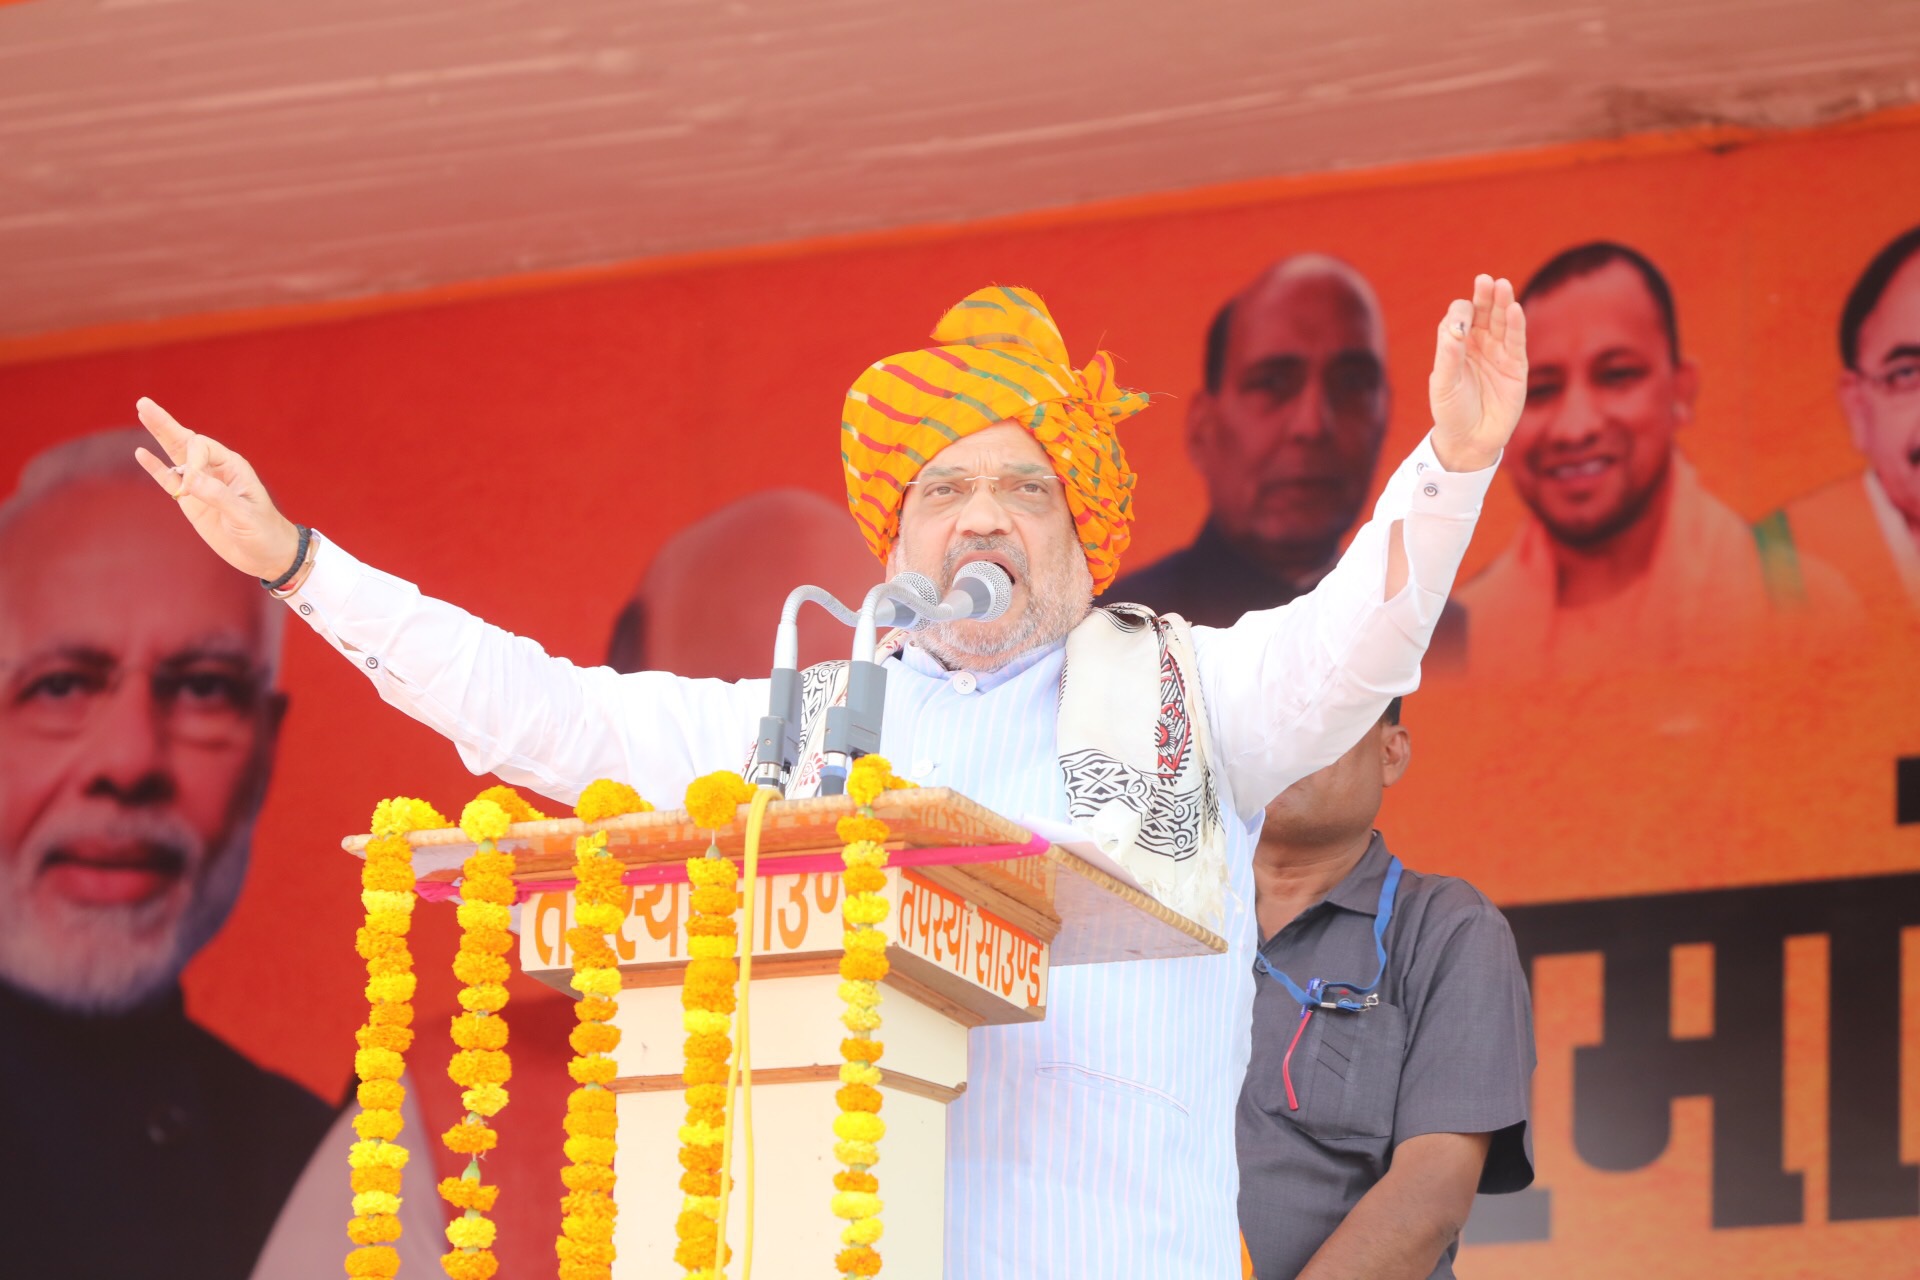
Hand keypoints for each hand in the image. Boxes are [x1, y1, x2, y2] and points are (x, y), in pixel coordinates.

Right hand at [133, 398, 301, 580]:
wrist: (267, 556)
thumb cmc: (264, 532)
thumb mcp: (244, 516)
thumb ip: (218, 497)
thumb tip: (189, 480)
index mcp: (232, 467)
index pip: (201, 448)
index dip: (190, 462)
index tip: (189, 488)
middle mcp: (215, 470)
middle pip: (186, 441)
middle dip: (166, 424)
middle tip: (144, 403)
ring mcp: (201, 485)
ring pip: (175, 457)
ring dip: (159, 437)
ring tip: (142, 413)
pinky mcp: (191, 502)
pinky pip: (170, 481)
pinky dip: (156, 468)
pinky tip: (141, 453)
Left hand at [1427, 274, 1526, 472]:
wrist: (1470, 439)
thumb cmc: (1451, 411)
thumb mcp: (1444, 384)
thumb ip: (1448, 357)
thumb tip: (1454, 329)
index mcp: (1456, 346)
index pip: (1459, 318)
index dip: (1460, 314)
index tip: (1458, 325)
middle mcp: (1478, 344)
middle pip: (1483, 313)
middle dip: (1484, 297)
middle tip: (1485, 280)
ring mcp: (1498, 353)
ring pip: (1502, 322)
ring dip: (1502, 304)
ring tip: (1502, 285)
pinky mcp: (1516, 366)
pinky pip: (1516, 341)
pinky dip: (1516, 324)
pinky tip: (1515, 308)